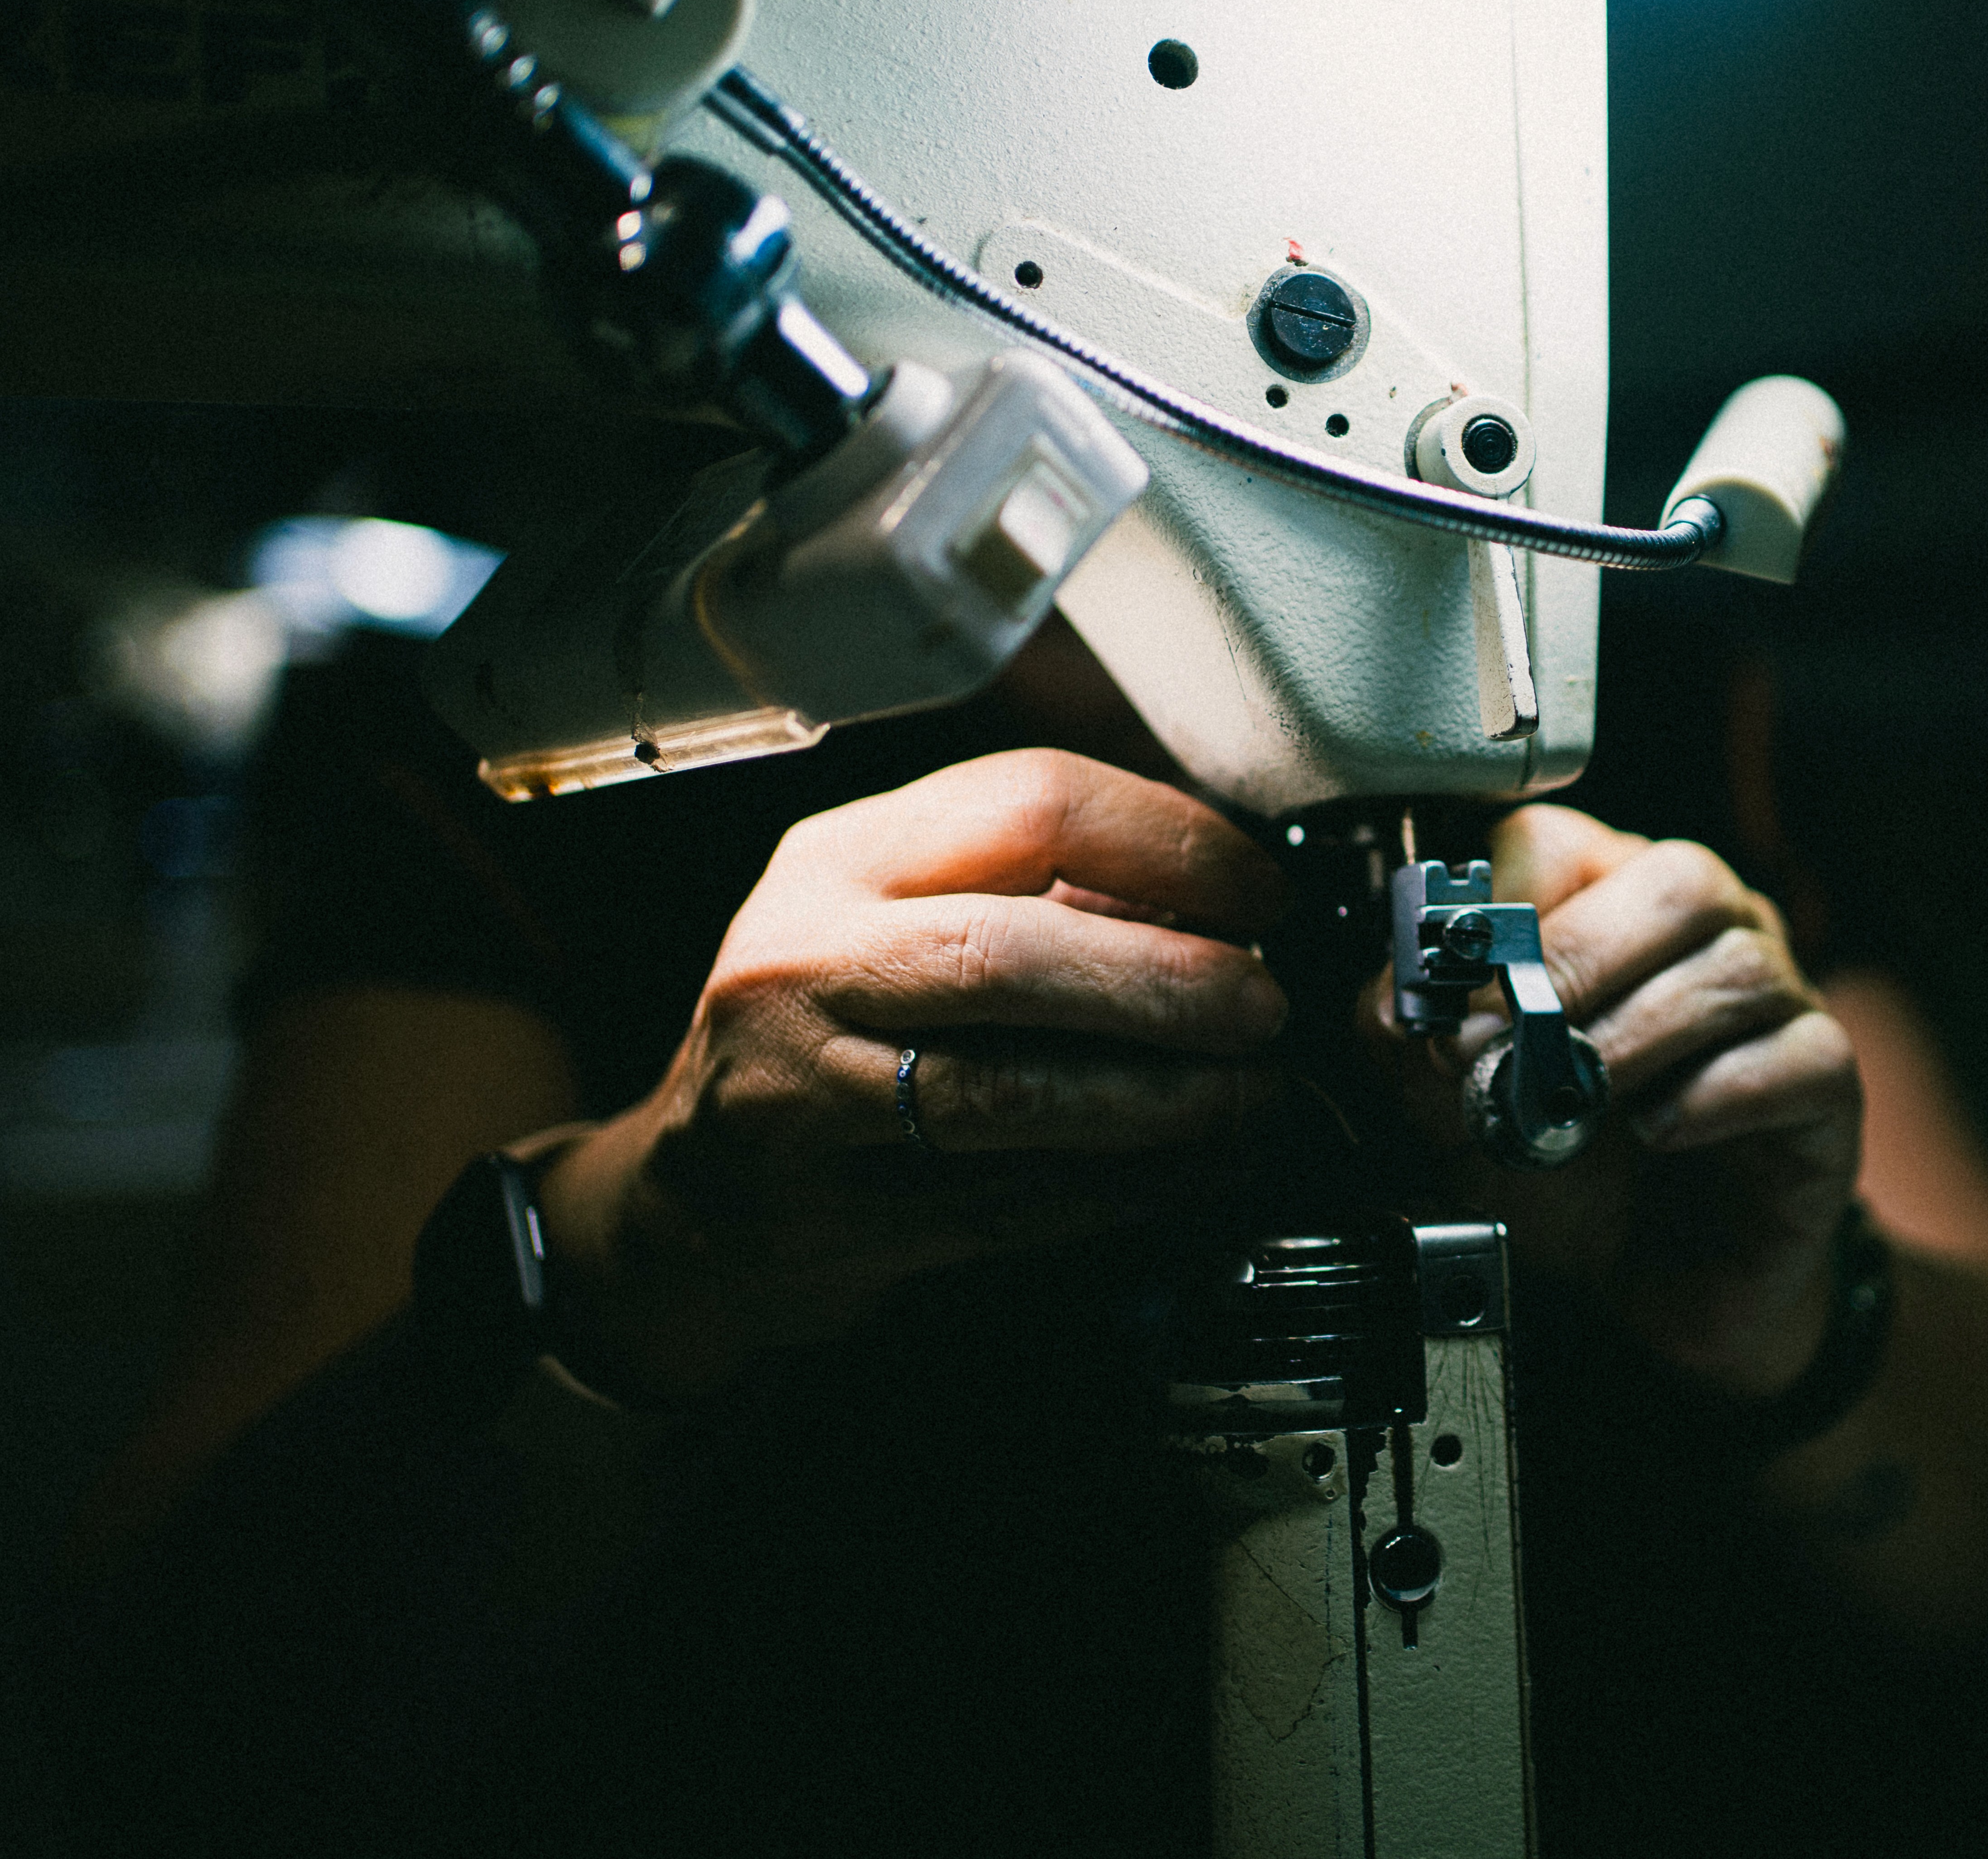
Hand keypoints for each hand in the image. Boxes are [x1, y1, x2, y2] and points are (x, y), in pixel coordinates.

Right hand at [540, 749, 1288, 1400]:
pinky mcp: (833, 1218)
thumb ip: (1041, 891)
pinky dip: (1130, 1189)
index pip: (1026, 803)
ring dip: (1163, 1100)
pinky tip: (1201, 1170)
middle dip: (1167, 981)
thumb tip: (1223, 900)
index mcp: (839, 860)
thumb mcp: (898, 914)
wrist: (689, 1198)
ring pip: (1009, 1094)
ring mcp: (803, 1098)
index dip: (1169, 844)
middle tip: (1264, 1004)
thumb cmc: (828, 1030)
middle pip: (1010, 954)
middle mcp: (803, 966)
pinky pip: (1013, 1204)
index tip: (1256, 891)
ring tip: (1254, 1096)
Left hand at [1371, 808, 1860, 1398]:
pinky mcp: (1826, 1084)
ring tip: (1585, 1101)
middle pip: (1680, 878)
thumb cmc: (1569, 1176)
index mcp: (1608, 908)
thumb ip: (1413, 1051)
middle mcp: (1706, 934)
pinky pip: (1799, 1056)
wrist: (1650, 1285)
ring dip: (1640, 1033)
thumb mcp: (1458, 1114)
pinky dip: (1716, 1096)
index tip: (1455, 983)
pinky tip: (1661, 1133)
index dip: (1501, 903)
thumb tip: (1394, 1004)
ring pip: (1739, 965)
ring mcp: (1780, 1002)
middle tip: (1520, 1039)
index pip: (1562, 841)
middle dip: (1582, 958)